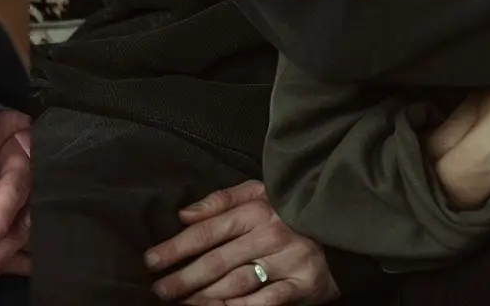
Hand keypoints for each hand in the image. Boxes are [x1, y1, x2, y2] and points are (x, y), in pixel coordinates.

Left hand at [144, 179, 338, 301]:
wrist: (338, 232)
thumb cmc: (287, 213)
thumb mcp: (257, 193)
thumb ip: (220, 201)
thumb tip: (183, 214)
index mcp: (254, 208)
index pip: (207, 230)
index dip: (176, 247)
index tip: (151, 261)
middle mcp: (268, 233)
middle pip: (217, 261)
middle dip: (184, 278)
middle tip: (159, 291)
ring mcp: (286, 261)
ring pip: (237, 283)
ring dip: (205, 297)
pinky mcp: (302, 285)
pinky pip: (267, 302)